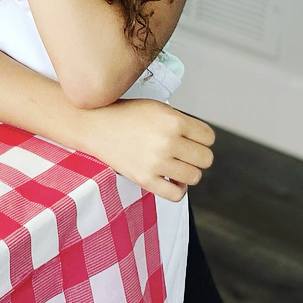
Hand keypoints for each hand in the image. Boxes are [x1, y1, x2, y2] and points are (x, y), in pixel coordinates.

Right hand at [81, 99, 213, 201]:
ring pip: (194, 177)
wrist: (94, 124)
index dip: (201, 138)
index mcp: (172, 120)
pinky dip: (178, 189)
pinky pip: (176, 194)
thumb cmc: (125, 115)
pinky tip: (170, 179)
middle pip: (206, 159)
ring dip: (187, 171)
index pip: (209, 137)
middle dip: (196, 155)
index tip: (191, 138)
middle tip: (182, 151)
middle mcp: (166, 141)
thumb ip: (181, 122)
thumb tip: (203, 143)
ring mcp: (156, 162)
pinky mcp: (145, 179)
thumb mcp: (156, 108)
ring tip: (174, 164)